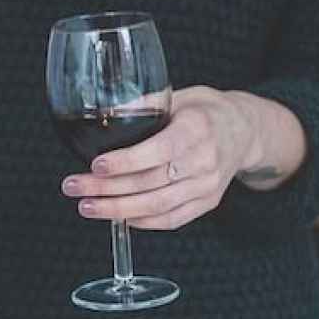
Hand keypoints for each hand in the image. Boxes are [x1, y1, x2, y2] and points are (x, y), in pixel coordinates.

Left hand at [60, 86, 259, 230]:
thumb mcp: (180, 97)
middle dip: (107, 188)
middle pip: (151, 182)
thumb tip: (107, 111)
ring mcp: (207, 185)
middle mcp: (205, 160)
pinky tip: (117, 218)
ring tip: (86, 206)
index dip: (126, 162)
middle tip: (74, 186)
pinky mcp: (207, 202)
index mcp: (197, 129)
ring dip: (118, 210)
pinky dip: (142, 222)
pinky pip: (172, 219)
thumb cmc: (205, 112)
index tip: (96, 166)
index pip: (158, 151)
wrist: (245, 131)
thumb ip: (146, 104)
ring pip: (158, 205)